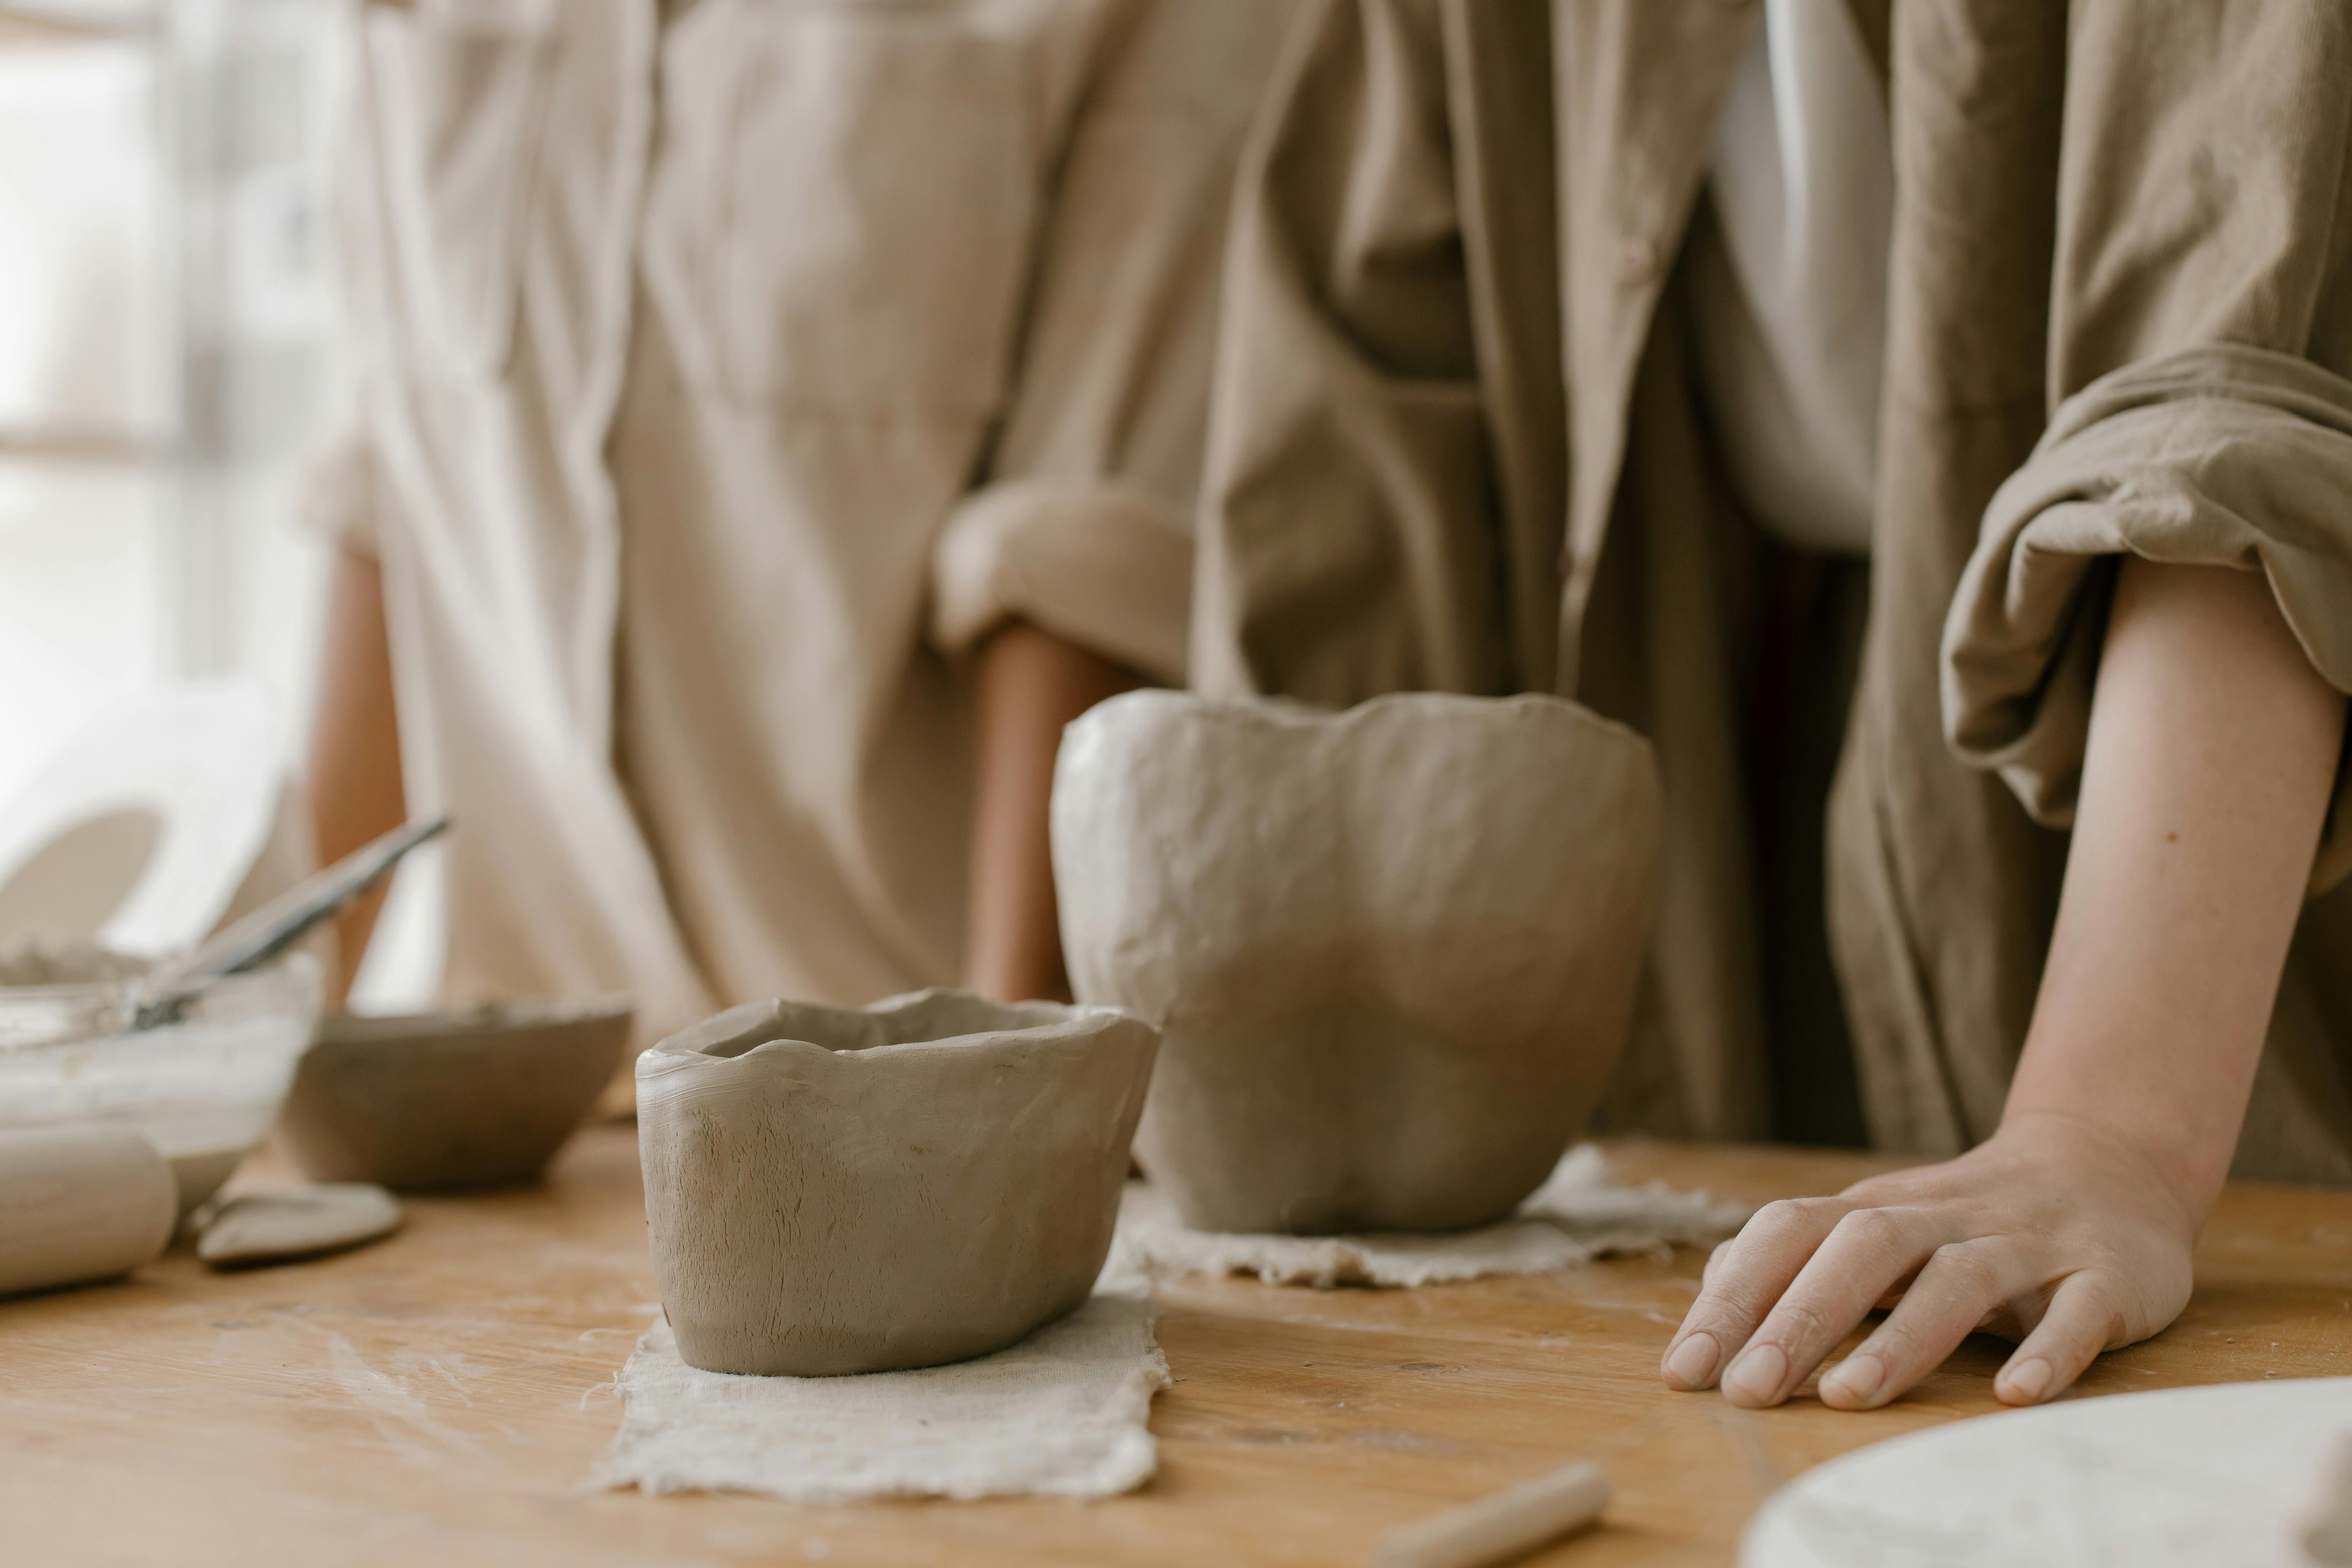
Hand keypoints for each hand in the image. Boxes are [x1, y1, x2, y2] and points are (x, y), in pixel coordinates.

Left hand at [1658, 1112, 2199, 1410]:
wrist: (2105, 1164)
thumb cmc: (1962, 1220)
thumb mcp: (1875, 1228)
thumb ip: (1798, 1259)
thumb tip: (1713, 1299)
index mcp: (1878, 1210)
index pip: (1789, 1234)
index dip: (1733, 1297)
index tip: (1685, 1371)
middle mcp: (1944, 1218)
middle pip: (1862, 1249)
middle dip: (1798, 1318)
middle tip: (1747, 1389)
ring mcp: (2027, 1244)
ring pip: (1958, 1280)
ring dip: (1901, 1339)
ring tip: (1847, 1396)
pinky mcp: (2103, 1276)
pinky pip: (2077, 1312)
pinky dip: (2048, 1351)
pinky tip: (2015, 1392)